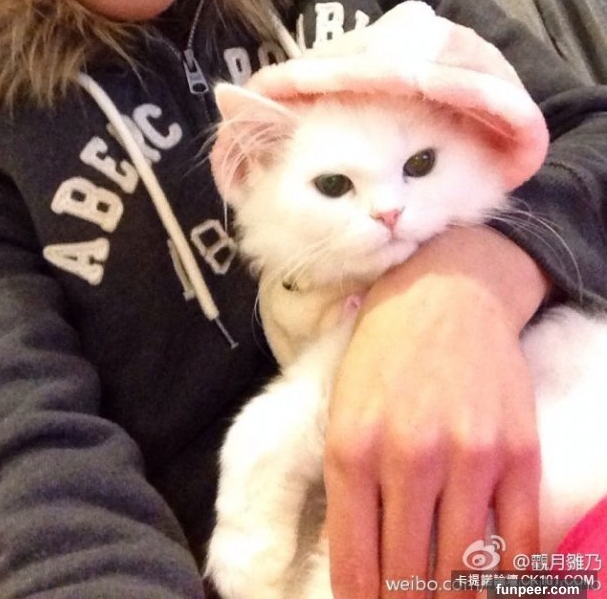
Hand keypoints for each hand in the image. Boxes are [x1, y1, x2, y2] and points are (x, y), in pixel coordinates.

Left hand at [323, 225, 548, 597]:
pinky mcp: (519, 453)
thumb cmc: (383, 352)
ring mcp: (470, 458)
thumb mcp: (341, 411)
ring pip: (464, 572)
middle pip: (409, 577)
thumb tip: (359, 564)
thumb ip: (345, 486)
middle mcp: (410, 459)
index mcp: (352, 449)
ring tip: (443, 598)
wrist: (445, 293)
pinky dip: (507, 582)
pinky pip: (520, 544)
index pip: (356, 564)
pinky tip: (491, 586)